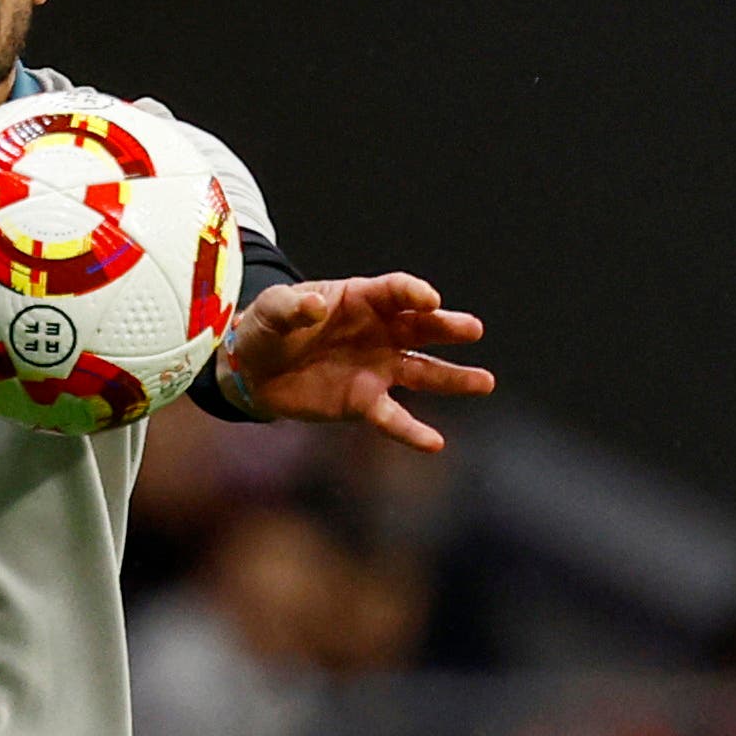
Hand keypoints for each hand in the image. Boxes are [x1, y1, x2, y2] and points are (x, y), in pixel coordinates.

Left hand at [220, 272, 491, 451]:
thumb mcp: (272, 310)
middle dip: (446, 326)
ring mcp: (376, 368)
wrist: (251, 369)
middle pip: (420, 327)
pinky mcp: (364, 401)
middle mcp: (378, 332)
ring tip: (484, 382)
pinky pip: (392, 417)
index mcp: (359, 299)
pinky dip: (412, 431)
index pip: (394, 292)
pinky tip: (435, 443)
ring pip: (422, 372)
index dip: (413, 292)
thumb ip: (292, 308)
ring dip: (453, 378)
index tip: (429, 299)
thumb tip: (316, 306)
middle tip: (473, 329)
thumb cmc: (268, 326)